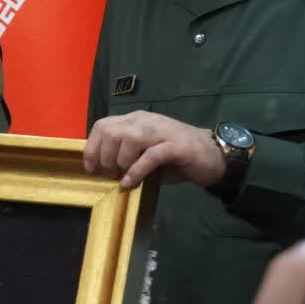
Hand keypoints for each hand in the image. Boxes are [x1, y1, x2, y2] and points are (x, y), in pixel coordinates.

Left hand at [83, 111, 222, 188]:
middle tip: (110, 174)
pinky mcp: (176, 146)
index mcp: (136, 120)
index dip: (92, 147)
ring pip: (129, 138)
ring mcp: (162, 131)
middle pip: (112, 131)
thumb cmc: (175, 159)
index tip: (91, 168)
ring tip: (121, 177)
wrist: (213, 157)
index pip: (103, 125)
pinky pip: (150, 155)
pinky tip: (131, 183)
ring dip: (120, 161)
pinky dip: (136, 170)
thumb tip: (103, 170)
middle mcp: (146, 121)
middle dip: (104, 156)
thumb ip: (125, 155)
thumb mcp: (144, 154)